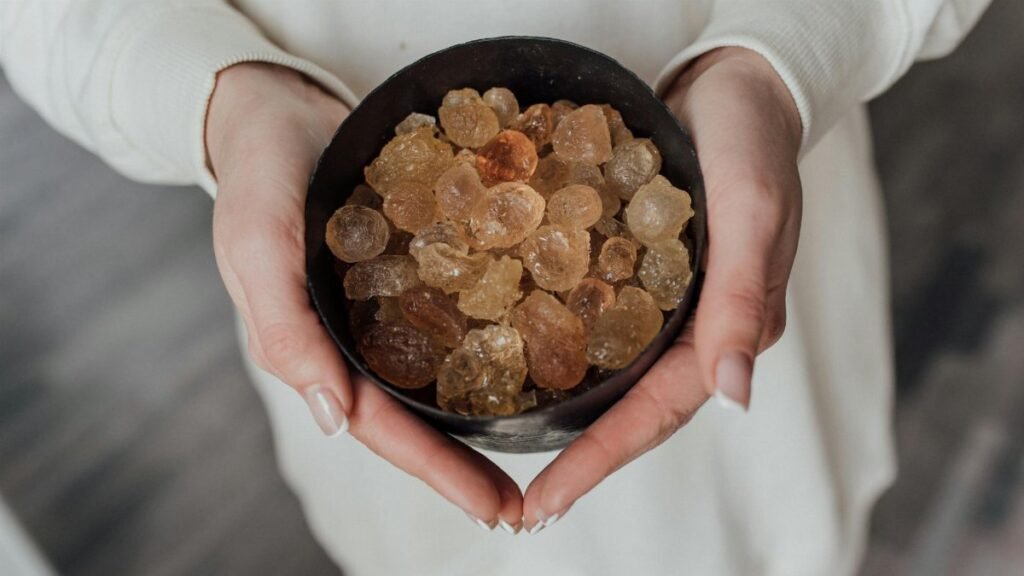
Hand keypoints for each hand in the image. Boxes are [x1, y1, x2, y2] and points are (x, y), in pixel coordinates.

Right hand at [206, 63, 522, 529]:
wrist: (277, 110)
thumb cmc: (257, 176)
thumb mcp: (256, 246)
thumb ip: (284, 329)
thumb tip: (332, 421)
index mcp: (319, 347)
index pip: (382, 425)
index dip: (436, 469)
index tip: (494, 509)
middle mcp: (358, 336)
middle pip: (418, 414)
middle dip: (467, 465)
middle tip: (527, 507)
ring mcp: (387, 305)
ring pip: (439, 374)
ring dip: (482, 415)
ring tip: (537, 451)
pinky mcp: (414, 266)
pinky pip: (455, 312)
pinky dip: (490, 341)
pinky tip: (534, 354)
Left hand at [521, 47, 802, 530]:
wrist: (740, 80)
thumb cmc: (751, 138)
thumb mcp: (752, 210)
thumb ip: (742, 299)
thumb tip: (734, 397)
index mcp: (729, 328)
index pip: (656, 414)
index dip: (599, 463)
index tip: (542, 507)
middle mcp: (699, 326)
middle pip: (634, 411)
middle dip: (579, 460)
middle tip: (519, 507)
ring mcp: (673, 303)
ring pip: (618, 377)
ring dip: (572, 420)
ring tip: (516, 454)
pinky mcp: (648, 272)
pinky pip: (605, 327)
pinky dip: (567, 355)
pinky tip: (524, 366)